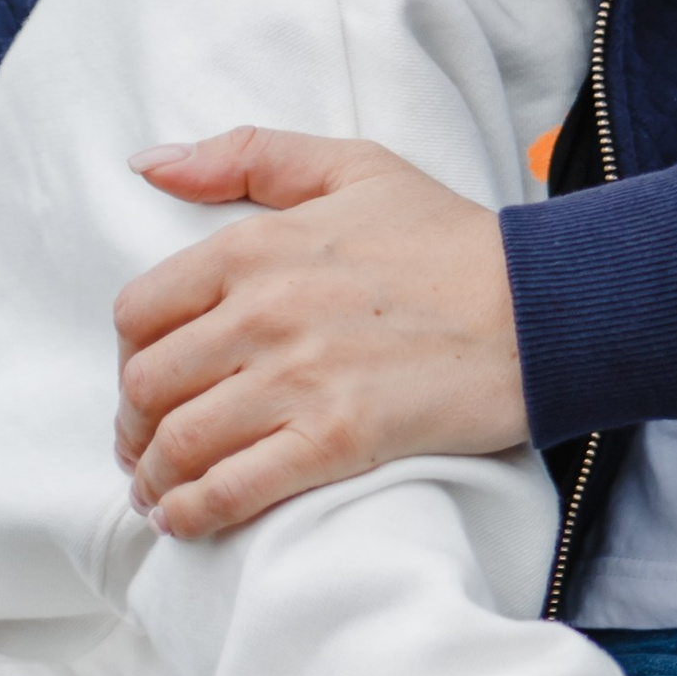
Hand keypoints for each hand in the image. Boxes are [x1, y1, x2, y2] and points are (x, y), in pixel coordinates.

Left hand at [116, 131, 522, 538]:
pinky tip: (188, 519)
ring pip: (180, 445)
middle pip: (148, 388)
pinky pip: (232, 489)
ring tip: (161, 492)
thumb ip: (246, 156)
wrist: (544, 304)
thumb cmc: (450, 237)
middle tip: (146, 448)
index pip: (139, 314)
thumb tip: (149, 164)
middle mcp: (262, 312)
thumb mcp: (352, 167)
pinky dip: (195, 513)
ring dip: (155, 479)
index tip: (148, 382)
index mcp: (254, 247)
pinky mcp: (337, 440)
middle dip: (133, 428)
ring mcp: (298, 379)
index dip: (131, 357)